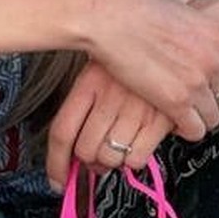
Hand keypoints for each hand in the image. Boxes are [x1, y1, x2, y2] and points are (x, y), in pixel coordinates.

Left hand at [47, 59, 173, 189]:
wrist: (161, 37)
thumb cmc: (125, 57)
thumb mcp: (96, 70)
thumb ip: (86, 106)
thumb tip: (75, 147)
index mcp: (87, 85)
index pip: (62, 132)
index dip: (56, 162)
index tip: (57, 180)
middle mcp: (108, 99)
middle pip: (86, 150)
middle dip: (87, 162)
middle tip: (93, 157)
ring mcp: (134, 109)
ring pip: (111, 158)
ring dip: (110, 161)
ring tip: (116, 147)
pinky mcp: (160, 119)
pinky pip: (137, 159)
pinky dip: (133, 161)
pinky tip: (135, 145)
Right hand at [83, 0, 218, 139]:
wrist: (101, 16)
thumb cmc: (125, 3)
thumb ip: (186, 4)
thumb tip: (188, 4)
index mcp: (216, 34)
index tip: (211, 84)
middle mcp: (213, 60)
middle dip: (210, 100)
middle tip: (190, 97)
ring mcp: (196, 82)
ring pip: (213, 117)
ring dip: (197, 116)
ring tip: (179, 111)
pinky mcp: (175, 101)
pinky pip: (195, 129)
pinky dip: (185, 129)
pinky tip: (172, 120)